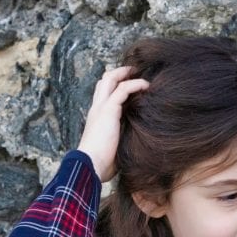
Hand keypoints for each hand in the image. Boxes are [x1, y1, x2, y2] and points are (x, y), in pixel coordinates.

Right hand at [77, 66, 149, 181]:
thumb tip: (138, 143)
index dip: (116, 85)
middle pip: (104, 80)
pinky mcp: (108, 110)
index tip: (132, 84)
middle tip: (136, 72)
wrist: (90, 165)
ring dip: (126, 73)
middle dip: (120, 73)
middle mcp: (97, 108)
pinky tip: (146, 85)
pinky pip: (123, 89)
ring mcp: (101, 107)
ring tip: (141, 73)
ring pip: (110, 79)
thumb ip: (122, 138)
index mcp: (97, 116)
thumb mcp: (114, 146)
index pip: (103, 93)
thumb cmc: (102, 163)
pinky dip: (135, 84)